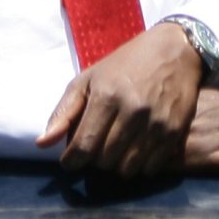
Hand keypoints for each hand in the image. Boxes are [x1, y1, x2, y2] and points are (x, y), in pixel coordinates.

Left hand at [36, 25, 203, 178]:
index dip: (72, 161)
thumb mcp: (89, 78)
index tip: (71, 160)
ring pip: (127, 169)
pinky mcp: (175, 130)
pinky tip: (137, 149)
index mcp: (107, 95)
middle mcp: (132, 110)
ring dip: (117, 165)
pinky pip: (151, 168)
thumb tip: (42, 145)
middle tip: (98, 147)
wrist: (176, 49)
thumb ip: (64, 112)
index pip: (83, 147)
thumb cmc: (126, 63)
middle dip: (95, 160)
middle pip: (104, 161)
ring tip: (117, 149)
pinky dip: (140, 165)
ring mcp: (156, 122)